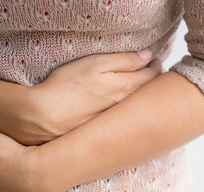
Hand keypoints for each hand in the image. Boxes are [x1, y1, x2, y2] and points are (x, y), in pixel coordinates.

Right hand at [25, 50, 161, 144]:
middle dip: (153, 80)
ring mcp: (115, 116)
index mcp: (126, 86)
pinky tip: (122, 100)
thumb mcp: (97, 64)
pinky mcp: (105, 123)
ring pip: (136, 102)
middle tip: (153, 70)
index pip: (151, 75)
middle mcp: (125, 104)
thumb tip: (148, 56)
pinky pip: (124, 111)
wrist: (47, 116)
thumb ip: (125, 60)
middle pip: (147, 91)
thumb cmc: (69, 85)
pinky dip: (129, 104)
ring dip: (141, 92)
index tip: (156, 60)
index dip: (156, 66)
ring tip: (140, 83)